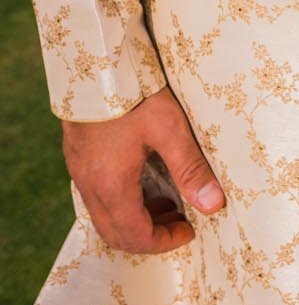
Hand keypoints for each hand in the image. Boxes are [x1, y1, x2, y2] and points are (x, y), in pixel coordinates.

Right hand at [61, 83, 224, 252]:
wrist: (93, 62)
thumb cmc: (132, 93)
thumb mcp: (169, 127)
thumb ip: (191, 167)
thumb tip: (214, 205)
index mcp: (111, 186)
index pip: (135, 236)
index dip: (164, 242)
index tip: (190, 230)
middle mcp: (90, 186)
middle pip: (115, 234)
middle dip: (149, 236)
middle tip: (180, 221)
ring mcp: (79, 171)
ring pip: (103, 216)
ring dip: (134, 219)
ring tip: (166, 201)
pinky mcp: (78, 156)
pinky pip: (96, 196)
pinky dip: (121, 202)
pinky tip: (141, 179)